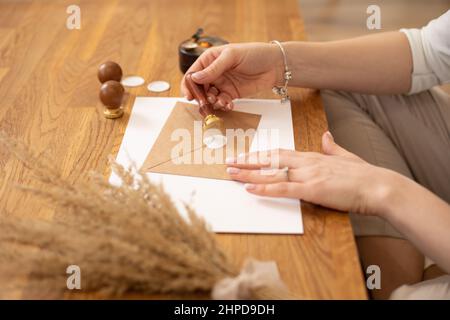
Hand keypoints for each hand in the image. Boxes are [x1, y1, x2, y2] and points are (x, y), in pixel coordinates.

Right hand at [181, 43, 283, 110]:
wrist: (275, 65)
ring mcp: (222, 84)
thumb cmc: (254, 54)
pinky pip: (222, 102)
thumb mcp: (231, 56)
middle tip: (204, 103)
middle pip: (199, 87)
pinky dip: (223, 105)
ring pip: (209, 97)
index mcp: (210, 59)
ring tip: (219, 101)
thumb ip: (214, 68)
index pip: (193, 73)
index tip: (189, 95)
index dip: (188, 84)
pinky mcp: (231, 94)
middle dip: (200, 96)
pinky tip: (228, 105)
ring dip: (212, 102)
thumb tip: (195, 77)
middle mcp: (214, 72)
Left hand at [225, 131, 401, 215]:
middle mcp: (307, 162)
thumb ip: (332, 147)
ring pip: (272, 171)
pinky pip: (283, 188)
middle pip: (270, 159)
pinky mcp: (313, 189)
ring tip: (231, 173)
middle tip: (229, 163)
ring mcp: (308, 174)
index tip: (245, 156)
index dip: (260, 154)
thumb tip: (326, 137)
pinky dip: (265, 187)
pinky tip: (250, 188)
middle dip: (248, 161)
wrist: (380, 186)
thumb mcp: (345, 157)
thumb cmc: (364, 175)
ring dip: (249, 173)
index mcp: (312, 156)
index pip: (279, 152)